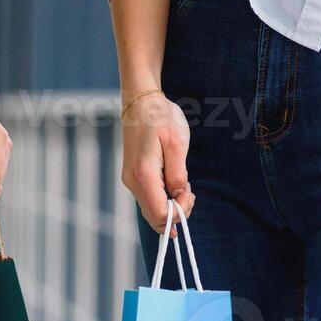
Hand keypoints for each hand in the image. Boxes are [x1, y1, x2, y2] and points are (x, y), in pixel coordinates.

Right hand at [120, 90, 192, 233]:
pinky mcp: (133, 177)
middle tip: (189, 193)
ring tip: (184, 187)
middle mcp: (133, 182)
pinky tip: (174, 186)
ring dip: (170, 206)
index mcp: (143, 174)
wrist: (140, 102)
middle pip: (153, 217)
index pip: (159, 213)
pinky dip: (163, 200)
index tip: (190, 194)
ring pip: (151, 210)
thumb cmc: (160, 118)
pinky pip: (149, 199)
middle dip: (175, 213)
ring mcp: (131, 180)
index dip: (178, 212)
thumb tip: (179, 198)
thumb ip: (178, 174)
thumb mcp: (177, 143)